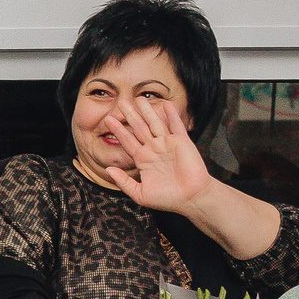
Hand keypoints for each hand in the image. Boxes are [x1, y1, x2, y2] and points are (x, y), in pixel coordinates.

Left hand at [107, 98, 216, 216]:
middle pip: (139, 128)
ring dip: (147, 111)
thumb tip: (109, 170)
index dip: (118, 130)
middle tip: (121, 102)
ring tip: (139, 99)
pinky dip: (171, 115)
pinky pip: (175, 126)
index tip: (108, 119)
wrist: (191, 198)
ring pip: (155, 124)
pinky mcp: (182, 142)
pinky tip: (166, 105)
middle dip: (130, 116)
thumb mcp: (140, 194)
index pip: (128, 141)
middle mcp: (154, 149)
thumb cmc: (167, 199)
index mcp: (143, 159)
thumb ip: (124, 182)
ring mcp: (167, 144)